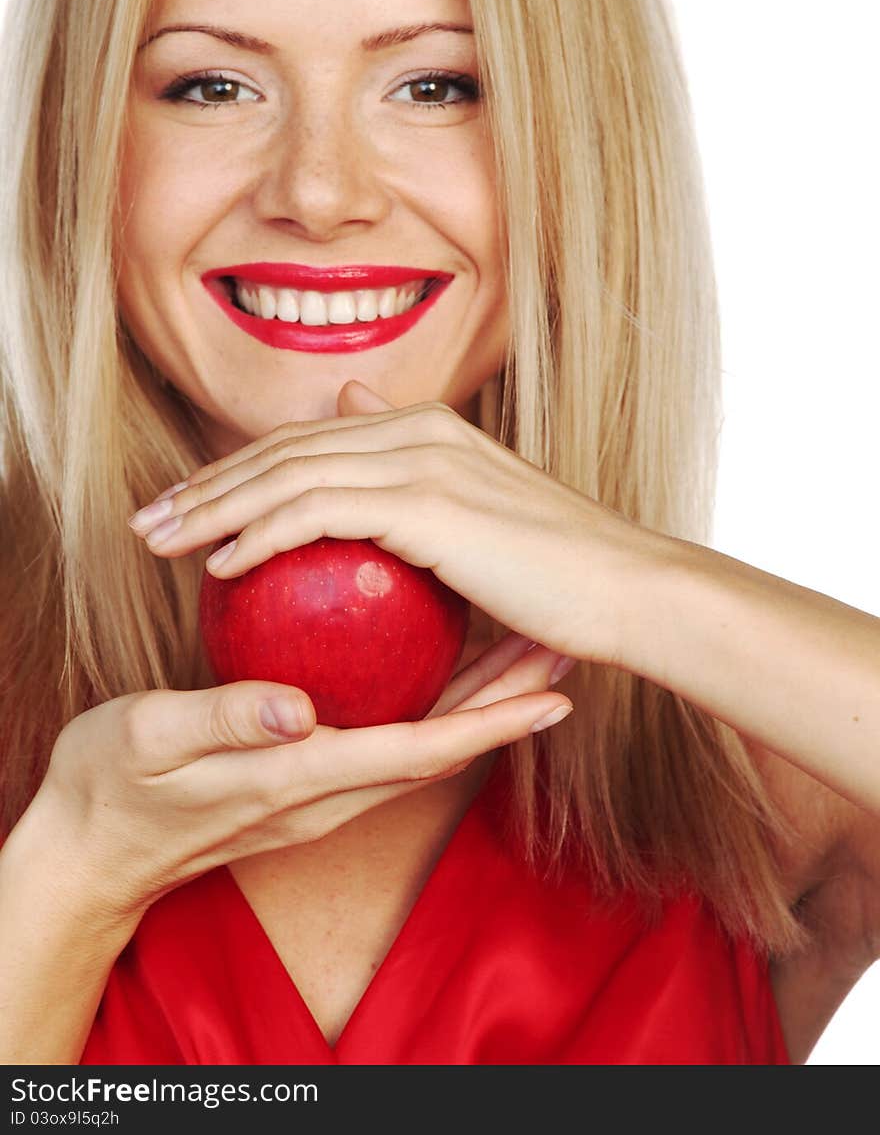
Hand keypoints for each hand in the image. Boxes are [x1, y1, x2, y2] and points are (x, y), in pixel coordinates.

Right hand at [31, 633, 572, 922]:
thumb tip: (298, 708)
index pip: (416, 750)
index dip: (490, 723)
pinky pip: (388, 734)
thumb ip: (222, 722)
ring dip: (482, 700)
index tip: (552, 695)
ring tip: (531, 646)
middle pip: (442, 745)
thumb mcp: (148, 742)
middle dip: (510, 706)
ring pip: (423, 740)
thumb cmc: (113, 786)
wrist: (94, 845)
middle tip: (566, 650)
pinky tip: (442, 656)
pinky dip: (430, 699)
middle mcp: (325, 788)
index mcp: (298, 778)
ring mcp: (319, 785)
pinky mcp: (307, 771)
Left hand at [129, 380, 654, 661]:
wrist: (626, 590)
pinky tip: (222, 565)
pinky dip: (260, 533)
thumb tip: (371, 535)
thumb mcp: (483, 544)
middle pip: (282, 448)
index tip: (191, 509)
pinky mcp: (424, 497)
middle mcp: (418, 429)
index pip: (309, 443)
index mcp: (427, 432)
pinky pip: (316, 509)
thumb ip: (420, 522)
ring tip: (160, 542)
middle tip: (150, 521)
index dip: (240, 471)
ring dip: (212, 505)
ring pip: (285, 472)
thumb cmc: (559, 585)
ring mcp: (420, 457)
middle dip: (205, 482)